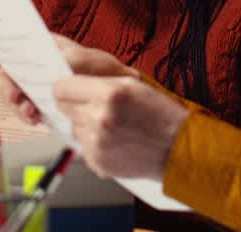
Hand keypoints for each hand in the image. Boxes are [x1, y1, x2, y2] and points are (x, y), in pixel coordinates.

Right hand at [0, 34, 139, 124]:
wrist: (118, 97)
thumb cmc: (104, 71)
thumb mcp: (89, 61)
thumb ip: (70, 60)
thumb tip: (53, 64)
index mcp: (41, 46)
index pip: (8, 44)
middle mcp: (33, 63)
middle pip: (3, 72)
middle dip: (5, 87)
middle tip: (16, 98)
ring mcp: (34, 84)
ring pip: (11, 92)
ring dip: (15, 104)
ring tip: (31, 113)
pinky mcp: (40, 103)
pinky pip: (24, 109)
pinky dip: (25, 115)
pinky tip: (35, 119)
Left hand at [55, 74, 188, 180]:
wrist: (178, 149)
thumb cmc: (161, 115)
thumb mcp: (133, 84)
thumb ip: (100, 80)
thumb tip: (70, 80)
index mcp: (109, 94)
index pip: (62, 87)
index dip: (66, 85)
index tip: (71, 86)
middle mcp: (100, 119)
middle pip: (63, 106)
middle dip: (74, 102)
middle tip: (93, 104)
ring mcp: (97, 143)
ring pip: (73, 126)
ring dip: (85, 123)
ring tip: (111, 124)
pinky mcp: (97, 161)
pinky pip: (82, 145)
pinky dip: (94, 142)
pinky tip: (114, 140)